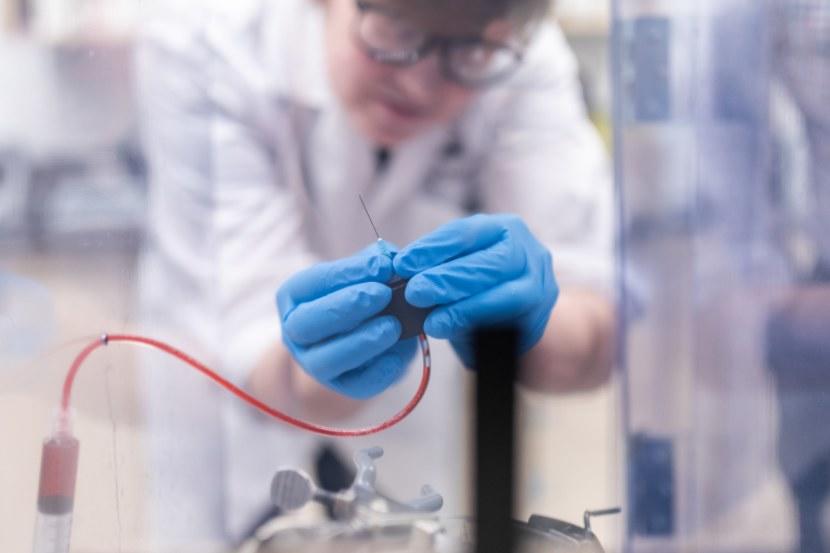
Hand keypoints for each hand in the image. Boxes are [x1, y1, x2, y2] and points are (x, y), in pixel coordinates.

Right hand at [277, 242, 416, 398]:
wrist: (366, 335)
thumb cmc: (361, 295)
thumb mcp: (362, 273)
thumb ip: (374, 262)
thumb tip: (387, 259)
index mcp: (295, 297)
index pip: (313, 283)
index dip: (347, 273)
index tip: (382, 266)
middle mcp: (296, 333)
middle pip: (308, 324)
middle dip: (347, 307)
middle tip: (383, 294)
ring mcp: (315, 364)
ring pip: (328, 360)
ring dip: (362, 342)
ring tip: (392, 326)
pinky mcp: (342, 386)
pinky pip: (357, 386)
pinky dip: (379, 372)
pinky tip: (398, 355)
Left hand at [393, 214, 557, 366]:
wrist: (515, 319)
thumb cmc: (478, 286)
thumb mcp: (457, 266)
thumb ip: (434, 266)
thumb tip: (399, 269)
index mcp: (504, 229)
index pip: (467, 233)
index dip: (432, 248)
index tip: (403, 264)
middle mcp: (528, 253)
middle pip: (490, 263)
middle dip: (448, 279)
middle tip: (415, 293)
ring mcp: (540, 286)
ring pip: (506, 295)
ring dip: (464, 309)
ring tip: (431, 322)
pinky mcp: (540, 319)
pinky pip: (511, 324)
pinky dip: (479, 328)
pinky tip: (452, 331)